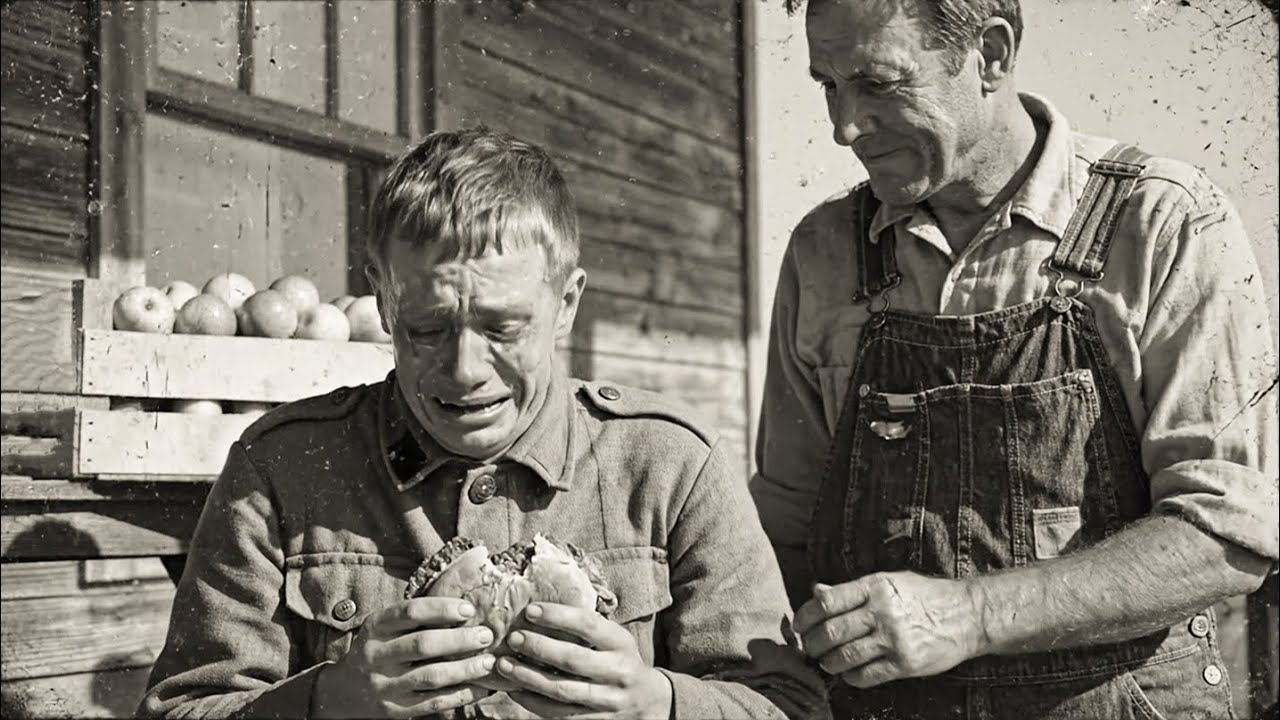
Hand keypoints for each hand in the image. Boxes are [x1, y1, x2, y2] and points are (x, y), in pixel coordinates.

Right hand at [313, 597, 496, 717]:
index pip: (410, 611)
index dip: (442, 608)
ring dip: (466, 668)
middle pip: (424, 644)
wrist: (344, 693)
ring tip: (489, 662)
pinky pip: (434, 702)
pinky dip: (462, 694)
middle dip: (460, 639)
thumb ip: (413, 618)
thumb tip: (465, 608)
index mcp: (375, 628)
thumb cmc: (378, 651)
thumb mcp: (384, 629)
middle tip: (486, 635)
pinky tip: (481, 687)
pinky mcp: (395, 710)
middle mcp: (377, 655)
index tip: (468, 609)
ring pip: (432, 675)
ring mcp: (385, 685)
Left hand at [495, 603, 671, 718]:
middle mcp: (618, 672)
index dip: (558, 616)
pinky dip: (533, 702)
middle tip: (514, 638)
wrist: (646, 701)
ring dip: (529, 677)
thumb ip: (587, 628)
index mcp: (621, 644)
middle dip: (539, 648)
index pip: (588, 625)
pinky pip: (559, 714)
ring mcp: (607, 700)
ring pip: (562, 690)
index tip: (531, 610)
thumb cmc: (619, 660)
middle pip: (573, 659)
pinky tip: (515, 689)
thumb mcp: (614, 639)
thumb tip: (538, 612)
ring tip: (504, 664)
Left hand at [794, 572, 983, 687]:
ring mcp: (894, 639)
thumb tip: (815, 592)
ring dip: (827, 662)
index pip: (827, 602)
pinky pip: (865, 675)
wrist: (968, 615)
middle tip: (808, 647)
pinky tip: (848, 673)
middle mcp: (882, 611)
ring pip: (844, 656)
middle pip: (830, 632)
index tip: (798, 624)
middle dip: (811, 643)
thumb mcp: (888, 582)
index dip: (805, 615)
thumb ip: (851, 590)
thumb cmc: (923, 596)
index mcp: (875, 587)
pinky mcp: (904, 663)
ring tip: (825, 661)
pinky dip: (850, 677)